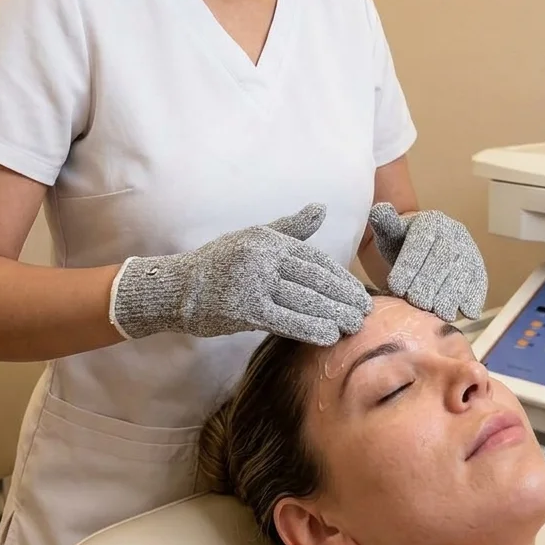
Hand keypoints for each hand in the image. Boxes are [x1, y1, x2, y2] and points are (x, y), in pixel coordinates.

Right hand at [111, 203, 370, 345]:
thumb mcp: (253, 237)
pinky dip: (310, 328)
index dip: (340, 278)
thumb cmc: (218, 263)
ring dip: (333, 314)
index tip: (359, 293)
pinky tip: (329, 336)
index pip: (314, 260)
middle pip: (314, 280)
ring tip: (354, 326)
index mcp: (270, 240)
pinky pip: (285, 320)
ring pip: (304, 299)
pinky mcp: (245, 309)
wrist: (179, 288)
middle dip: (343, 297)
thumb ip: (291, 228)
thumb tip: (321, 209)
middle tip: (366, 312)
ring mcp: (254, 282)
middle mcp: (264, 257)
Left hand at [368, 204, 486, 321]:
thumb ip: (384, 224)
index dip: (409, 266)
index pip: (421, 243)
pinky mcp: (478, 267)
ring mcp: (468, 249)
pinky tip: (467, 312)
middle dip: (429, 283)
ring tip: (438, 313)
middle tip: (416, 303)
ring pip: (462, 272)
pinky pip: (479, 281)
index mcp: (431, 221)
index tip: (396, 287)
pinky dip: (475, 297)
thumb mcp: (389, 233)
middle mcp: (453, 232)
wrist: (420, 251)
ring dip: (452, 295)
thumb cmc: (400, 244)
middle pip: (443, 259)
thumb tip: (378, 210)